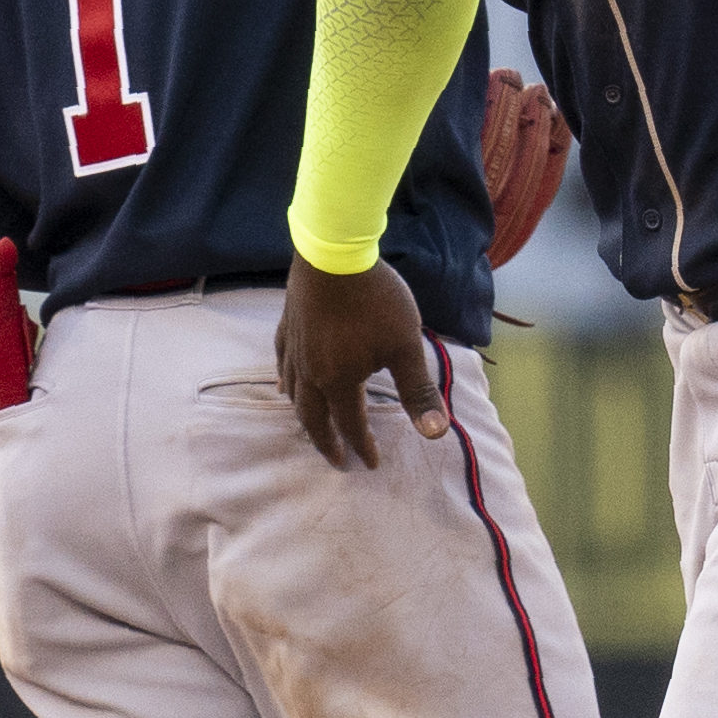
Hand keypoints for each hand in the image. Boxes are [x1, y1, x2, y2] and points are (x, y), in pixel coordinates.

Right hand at [275, 254, 449, 469]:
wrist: (335, 253)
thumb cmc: (376, 300)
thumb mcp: (406, 346)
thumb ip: (418, 391)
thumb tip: (436, 434)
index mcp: (339, 381)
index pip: (350, 424)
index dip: (361, 446)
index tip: (369, 464)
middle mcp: (310, 373)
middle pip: (314, 418)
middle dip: (326, 442)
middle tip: (337, 460)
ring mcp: (294, 349)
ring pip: (294, 394)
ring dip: (305, 417)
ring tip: (312, 427)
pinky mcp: (287, 326)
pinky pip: (281, 364)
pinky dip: (285, 382)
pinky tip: (286, 384)